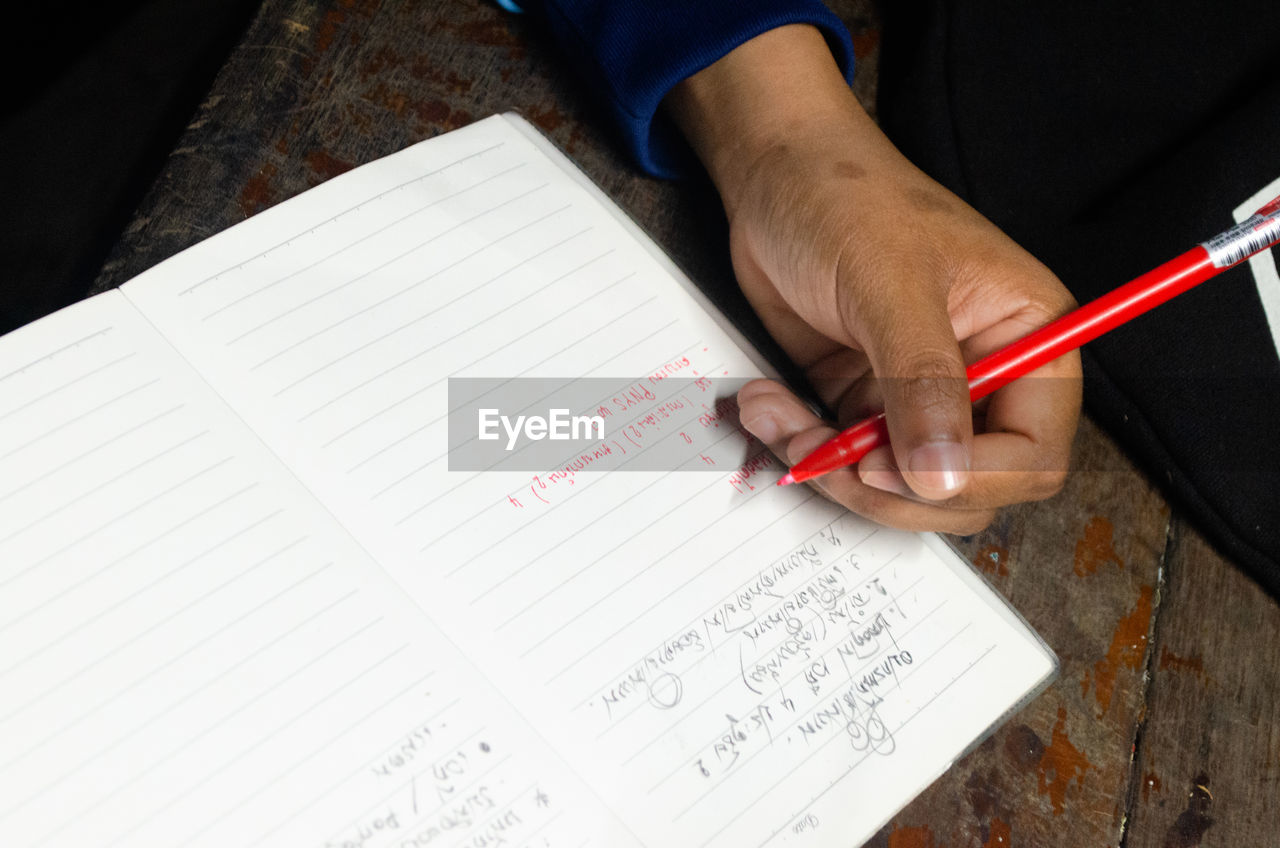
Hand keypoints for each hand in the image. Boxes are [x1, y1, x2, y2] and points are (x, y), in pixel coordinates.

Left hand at [666, 25, 1080, 533]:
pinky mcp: (865, 400)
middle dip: (890, 488)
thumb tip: (942, 478)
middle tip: (831, 458)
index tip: (893, 465)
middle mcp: (984, 375)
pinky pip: (845, 460)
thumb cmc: (849, 198)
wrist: (774, 176)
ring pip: (899, 486)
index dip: (970, 479)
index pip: (1032, 452)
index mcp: (1028, 338)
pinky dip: (804, 449)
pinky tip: (768, 406)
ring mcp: (920, 395)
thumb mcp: (891, 285)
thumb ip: (922, 383)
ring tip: (783, 422)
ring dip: (835, 472)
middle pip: (965, 487)